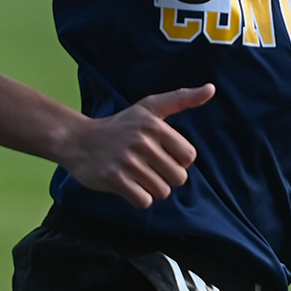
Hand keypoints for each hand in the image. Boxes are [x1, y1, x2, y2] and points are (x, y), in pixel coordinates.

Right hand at [60, 84, 214, 208]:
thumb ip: (181, 98)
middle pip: (178, 178)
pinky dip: (139, 198)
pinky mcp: (114, 179)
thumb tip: (212, 88)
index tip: (161, 154)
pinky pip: (144, 201)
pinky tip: (128, 185)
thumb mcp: (150, 107)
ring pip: (162, 191)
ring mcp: (127, 161)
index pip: (189, 157)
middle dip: (166, 177)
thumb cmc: (120, 125)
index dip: (178, 160)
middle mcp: (142, 142)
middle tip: (147, 166)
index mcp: (154, 125)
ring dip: (152, 189)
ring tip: (137, 175)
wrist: (79, 141)